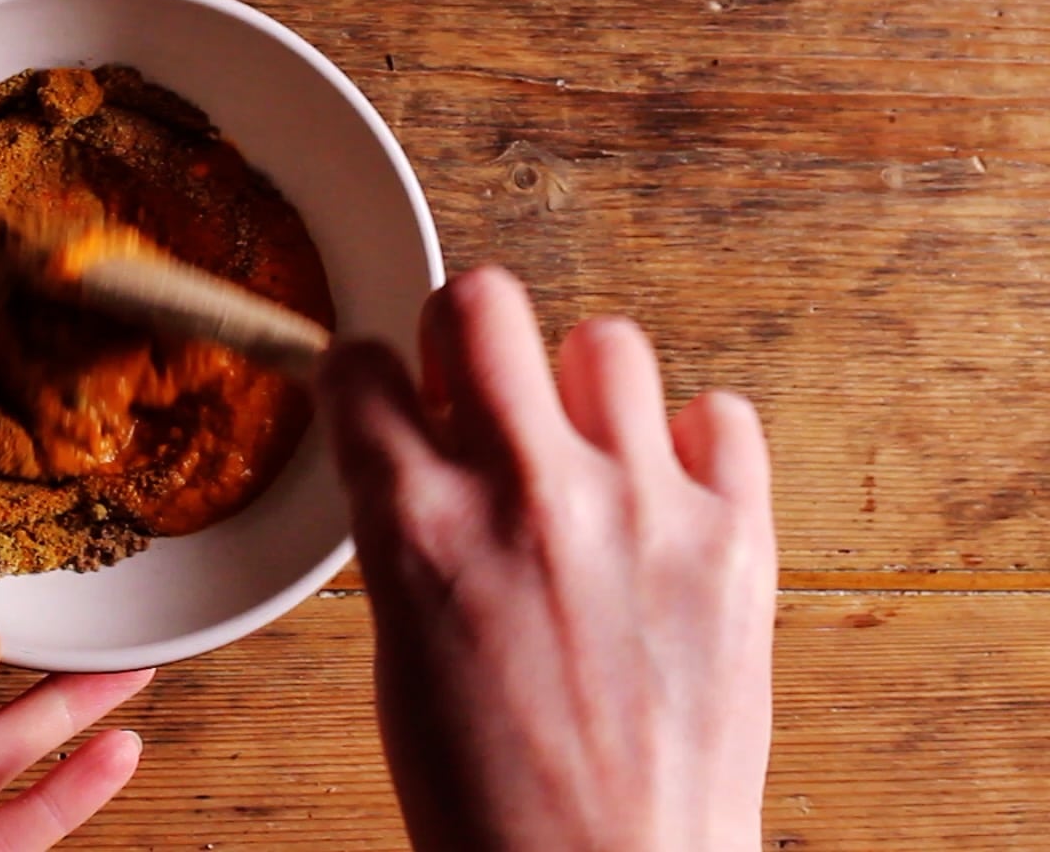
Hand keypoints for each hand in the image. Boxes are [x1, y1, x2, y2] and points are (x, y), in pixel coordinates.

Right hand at [318, 266, 774, 851]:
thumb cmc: (490, 796)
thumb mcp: (400, 645)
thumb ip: (408, 524)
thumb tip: (422, 443)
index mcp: (417, 525)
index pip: (361, 363)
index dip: (366, 375)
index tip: (386, 391)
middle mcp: (525, 491)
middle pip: (483, 299)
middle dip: (468, 335)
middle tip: (481, 391)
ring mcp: (640, 506)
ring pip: (607, 340)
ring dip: (582, 390)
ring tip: (584, 453)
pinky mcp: (736, 537)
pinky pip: (720, 415)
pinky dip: (690, 445)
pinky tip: (661, 495)